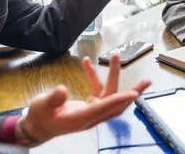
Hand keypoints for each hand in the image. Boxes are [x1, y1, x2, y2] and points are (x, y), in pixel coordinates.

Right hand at [18, 55, 150, 145]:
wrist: (38, 127)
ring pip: (109, 95)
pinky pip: (98, 91)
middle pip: (116, 104)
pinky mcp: (89, 106)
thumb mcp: (41, 107)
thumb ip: (52, 99)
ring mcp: (91, 112)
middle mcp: (91, 116)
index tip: (134, 93)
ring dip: (113, 76)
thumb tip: (62, 89)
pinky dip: (94, 77)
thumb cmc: (40, 117)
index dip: (119, 100)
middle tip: (146, 81)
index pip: (104, 108)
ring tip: (115, 57)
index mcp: (81, 118)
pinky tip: (87, 63)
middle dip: (132, 92)